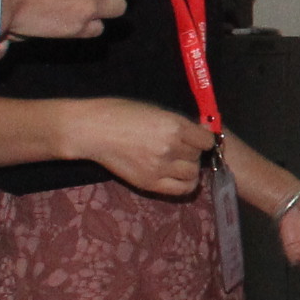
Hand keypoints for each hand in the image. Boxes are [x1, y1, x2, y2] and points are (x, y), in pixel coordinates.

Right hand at [70, 100, 215, 196]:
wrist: (93, 130)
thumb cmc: (121, 113)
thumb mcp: (155, 110)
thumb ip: (180, 122)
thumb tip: (204, 130)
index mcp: (174, 125)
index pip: (207, 139)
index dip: (203, 139)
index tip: (196, 138)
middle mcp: (171, 147)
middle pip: (198, 156)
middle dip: (193, 152)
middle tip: (180, 148)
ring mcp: (161, 167)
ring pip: (192, 173)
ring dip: (188, 167)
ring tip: (176, 161)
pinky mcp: (150, 183)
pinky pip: (182, 189)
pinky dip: (186, 184)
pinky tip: (178, 176)